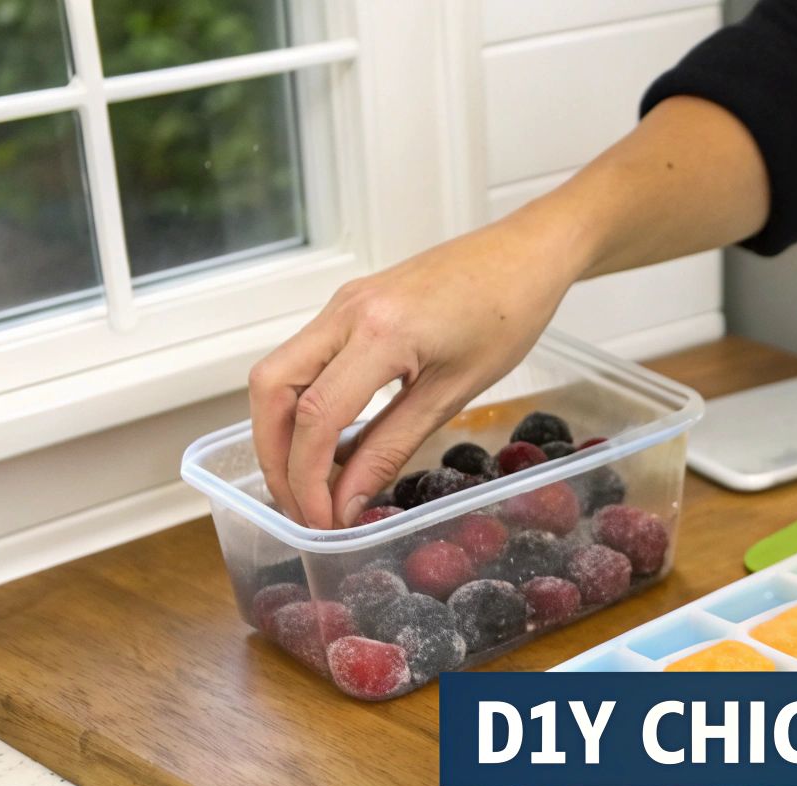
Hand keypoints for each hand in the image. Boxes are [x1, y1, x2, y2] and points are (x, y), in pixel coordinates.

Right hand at [249, 212, 582, 528]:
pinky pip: (304, 358)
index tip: (320, 521)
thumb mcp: (454, 393)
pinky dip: (301, 404)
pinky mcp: (349, 305)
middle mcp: (346, 311)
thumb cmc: (508, 315)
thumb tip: (349, 500)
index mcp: (380, 331)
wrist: (526, 254)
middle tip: (299, 507)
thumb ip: (393, 447)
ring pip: (278, 372)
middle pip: (271, 390)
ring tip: (308, 484)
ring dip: (279, 431)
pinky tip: (327, 442)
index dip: (307, 478)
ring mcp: (342, 303)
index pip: (315, 415)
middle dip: (273, 456)